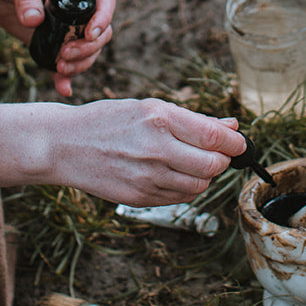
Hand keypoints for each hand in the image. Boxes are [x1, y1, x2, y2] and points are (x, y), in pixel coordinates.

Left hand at [0, 0, 114, 97]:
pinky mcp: (50, 42)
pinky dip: (65, 77)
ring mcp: (64, 27)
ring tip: (59, 67)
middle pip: (100, 32)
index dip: (104, 17)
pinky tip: (62, 88)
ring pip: (87, 50)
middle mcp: (76, 8)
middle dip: (88, 47)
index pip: (104, 0)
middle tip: (65, 54)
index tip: (89, 34)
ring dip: (80, 63)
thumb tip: (33, 20)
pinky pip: (64, 62)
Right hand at [0, 99, 246, 204]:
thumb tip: (231, 126)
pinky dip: (184, 188)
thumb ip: (192, 120)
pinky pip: (178, 198)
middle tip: (217, 154)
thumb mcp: (149, 107)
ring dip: (203, 176)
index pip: (215, 136)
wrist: (65, 145)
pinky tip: (172, 174)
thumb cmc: (109, 120)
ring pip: (198, 186)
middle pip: (212, 166)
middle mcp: (156, 148)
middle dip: (222, 161)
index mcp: (159, 118)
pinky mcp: (139, 198)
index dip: (235, 143)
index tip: (240, 143)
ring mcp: (147, 177)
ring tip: (190, 162)